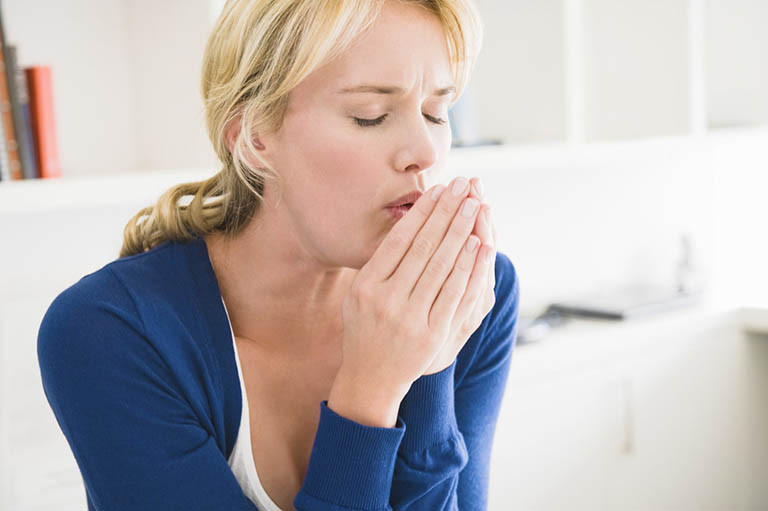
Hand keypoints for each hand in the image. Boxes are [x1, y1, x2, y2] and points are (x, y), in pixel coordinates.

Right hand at [329, 176, 490, 423]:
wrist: (371, 377)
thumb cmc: (366, 327)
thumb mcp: (359, 294)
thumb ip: (380, 263)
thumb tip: (410, 222)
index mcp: (365, 285)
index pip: (398, 239)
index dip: (422, 212)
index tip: (439, 189)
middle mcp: (385, 299)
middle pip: (423, 247)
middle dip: (446, 213)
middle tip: (464, 187)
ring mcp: (410, 318)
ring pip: (441, 267)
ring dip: (461, 233)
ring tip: (474, 207)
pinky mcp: (432, 334)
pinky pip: (454, 294)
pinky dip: (469, 268)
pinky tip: (479, 246)